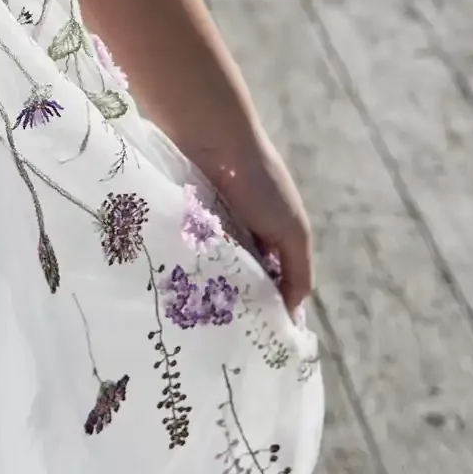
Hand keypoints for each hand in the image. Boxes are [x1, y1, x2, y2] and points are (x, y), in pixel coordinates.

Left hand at [192, 126, 313, 319]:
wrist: (211, 136)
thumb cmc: (259, 182)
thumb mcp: (292, 230)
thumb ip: (297, 270)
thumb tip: (292, 312)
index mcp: (272, 234)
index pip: (271, 281)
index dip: (266, 305)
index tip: (252, 337)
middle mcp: (240, 230)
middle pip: (237, 277)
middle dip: (231, 300)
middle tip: (218, 331)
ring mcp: (207, 224)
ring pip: (208, 268)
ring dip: (205, 286)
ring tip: (194, 315)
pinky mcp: (179, 217)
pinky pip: (182, 250)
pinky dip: (184, 265)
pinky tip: (175, 286)